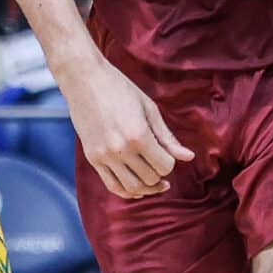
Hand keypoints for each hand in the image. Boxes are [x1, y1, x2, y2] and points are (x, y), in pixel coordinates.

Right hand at [60, 53, 192, 198]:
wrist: (84, 80)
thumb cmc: (120, 89)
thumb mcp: (149, 109)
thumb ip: (167, 137)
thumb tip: (189, 157)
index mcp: (138, 135)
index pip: (164, 165)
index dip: (170, 162)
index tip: (167, 153)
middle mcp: (121, 149)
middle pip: (150, 178)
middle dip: (160, 174)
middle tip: (161, 164)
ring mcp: (104, 156)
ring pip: (132, 187)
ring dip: (147, 187)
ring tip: (154, 181)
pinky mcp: (93, 158)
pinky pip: (112, 186)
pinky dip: (127, 191)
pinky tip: (138, 187)